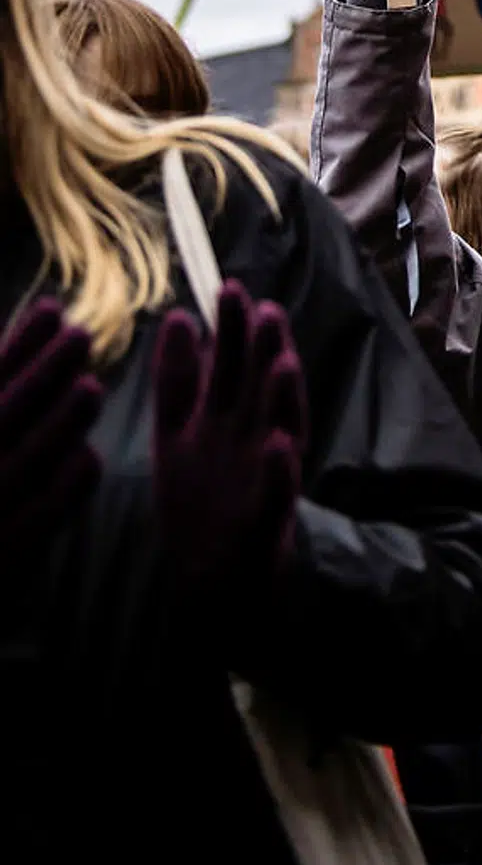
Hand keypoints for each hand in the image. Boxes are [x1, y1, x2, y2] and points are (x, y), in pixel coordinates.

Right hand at [0, 300, 101, 559]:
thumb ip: (5, 392)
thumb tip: (38, 332)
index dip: (19, 346)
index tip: (50, 308)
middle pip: (4, 411)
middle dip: (43, 370)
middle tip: (80, 334)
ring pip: (28, 458)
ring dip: (62, 421)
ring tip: (91, 389)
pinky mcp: (5, 556)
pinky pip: (42, 512)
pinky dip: (67, 482)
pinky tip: (87, 458)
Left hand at [152, 280, 306, 597]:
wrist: (216, 584)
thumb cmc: (202, 502)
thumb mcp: (179, 435)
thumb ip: (180, 380)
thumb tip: (179, 317)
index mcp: (226, 419)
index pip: (233, 365)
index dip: (232, 329)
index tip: (228, 287)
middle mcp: (251, 439)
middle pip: (259, 386)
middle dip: (264, 349)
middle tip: (265, 310)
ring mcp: (264, 477)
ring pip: (278, 428)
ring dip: (282, 399)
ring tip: (282, 365)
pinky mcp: (269, 520)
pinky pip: (276, 494)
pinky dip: (279, 471)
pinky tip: (280, 448)